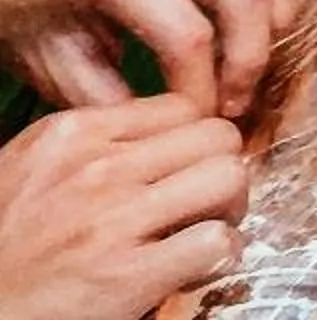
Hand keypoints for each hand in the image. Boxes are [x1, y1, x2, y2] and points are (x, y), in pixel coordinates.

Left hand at [0, 0, 304, 116]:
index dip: (202, 92)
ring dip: (278, 24)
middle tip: (234, 105)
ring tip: (249, 67)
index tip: (196, 125)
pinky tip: (257, 32)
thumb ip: (116, 103)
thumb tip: (181, 131)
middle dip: (251, 62)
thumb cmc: (34, 17)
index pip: (188, 37)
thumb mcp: (57, 69)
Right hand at [0, 94, 249, 319]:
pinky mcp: (126, 274)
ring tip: (203, 232)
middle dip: (221, 169)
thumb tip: (161, 140)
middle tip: (203, 204)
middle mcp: (94, 168)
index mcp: (70, 135)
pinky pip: (217, 241)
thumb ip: (93, 147)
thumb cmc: (5, 249)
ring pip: (229, 176)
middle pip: (217, 136)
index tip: (185, 171)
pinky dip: (221, 257)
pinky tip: (194, 270)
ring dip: (229, 209)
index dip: (194, 142)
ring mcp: (112, 219)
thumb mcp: (32, 172)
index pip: (180, 107)